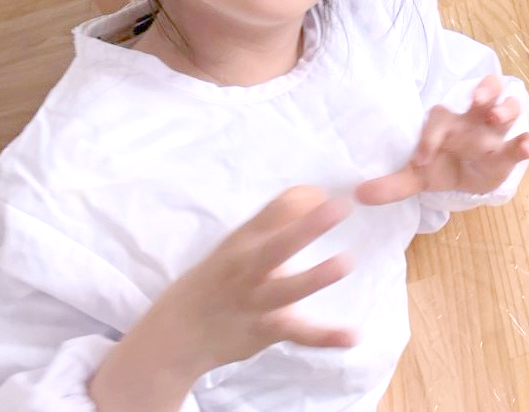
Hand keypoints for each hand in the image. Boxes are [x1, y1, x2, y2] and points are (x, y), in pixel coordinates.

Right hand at [89, 187, 355, 408]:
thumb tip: (315, 194)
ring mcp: (256, 302)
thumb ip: (276, 222)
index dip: (302, 199)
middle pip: (276, 246)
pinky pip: (297, 334)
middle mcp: (248, 268)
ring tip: (345, 263)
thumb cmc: (219, 278)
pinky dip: (324, 337)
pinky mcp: (265, 330)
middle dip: (306, 227)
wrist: (175, 333)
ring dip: (314, 277)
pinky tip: (353, 336)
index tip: (329, 193)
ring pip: (285, 291)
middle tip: (340, 208)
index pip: (273, 211)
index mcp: (244, 241)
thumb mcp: (240, 244)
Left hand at [355, 75, 528, 204]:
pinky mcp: (509, 150)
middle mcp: (474, 119)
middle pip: (484, 91)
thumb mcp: (418, 177)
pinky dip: (528, 142)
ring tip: (498, 117)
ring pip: (508, 106)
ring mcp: (495, 132)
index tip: (421, 160)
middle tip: (478, 100)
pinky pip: (521, 141)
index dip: (430, 137)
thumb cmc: (443, 166)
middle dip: (483, 91)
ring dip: (506, 108)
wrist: (468, 180)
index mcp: (448, 122)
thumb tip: (357, 195)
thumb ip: (392, 184)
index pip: (440, 119)